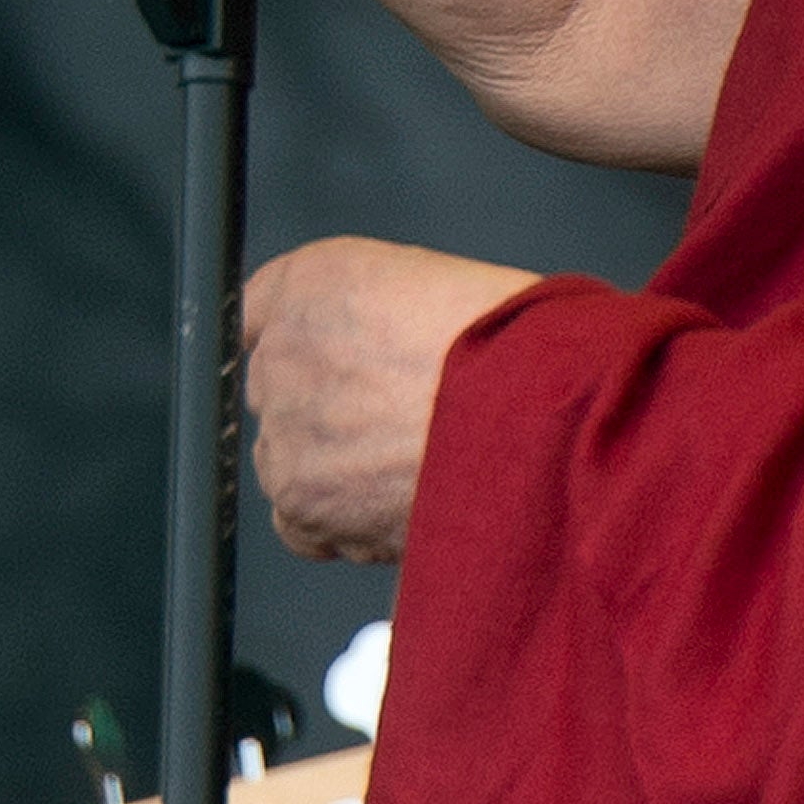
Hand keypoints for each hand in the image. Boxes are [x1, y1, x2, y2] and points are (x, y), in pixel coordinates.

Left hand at [242, 237, 537, 562]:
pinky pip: (297, 523)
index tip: (331, 368)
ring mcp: (286, 423)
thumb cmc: (518, 353)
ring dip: (334, 469)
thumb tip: (371, 353)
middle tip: (395, 425)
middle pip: (278, 388)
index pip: (264, 309)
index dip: (309, 345)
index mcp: (318, 277)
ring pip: (288, 457)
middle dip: (327, 409)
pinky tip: (392, 509)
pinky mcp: (299, 496)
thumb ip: (380, 314)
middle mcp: (286, 344)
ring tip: (411, 468)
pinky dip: (338, 526)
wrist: (539, 420)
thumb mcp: (445, 287)